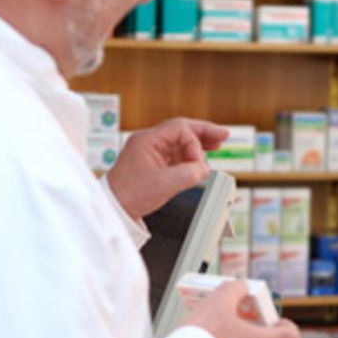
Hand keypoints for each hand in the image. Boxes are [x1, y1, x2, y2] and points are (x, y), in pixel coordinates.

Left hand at [106, 118, 228, 219]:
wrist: (114, 208)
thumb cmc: (130, 195)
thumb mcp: (164, 184)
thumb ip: (188, 174)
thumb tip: (204, 169)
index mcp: (147, 140)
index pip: (179, 130)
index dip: (194, 144)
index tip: (199, 162)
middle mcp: (148, 142)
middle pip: (181, 129)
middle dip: (203, 132)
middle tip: (223, 134)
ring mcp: (151, 151)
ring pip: (179, 140)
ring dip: (198, 142)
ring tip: (218, 142)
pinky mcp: (153, 163)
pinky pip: (175, 152)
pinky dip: (190, 154)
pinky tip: (202, 157)